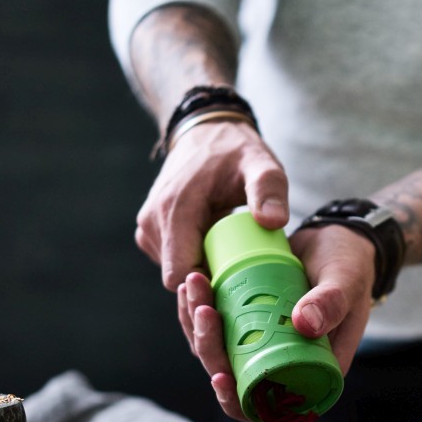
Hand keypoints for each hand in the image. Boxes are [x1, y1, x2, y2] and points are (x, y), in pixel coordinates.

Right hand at [135, 120, 288, 290]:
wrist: (205, 132)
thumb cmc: (235, 149)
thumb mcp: (261, 164)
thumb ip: (269, 190)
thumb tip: (274, 221)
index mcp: (174, 210)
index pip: (180, 275)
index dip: (207, 289)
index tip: (238, 288)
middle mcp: (152, 222)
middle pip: (177, 279)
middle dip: (207, 287)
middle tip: (244, 281)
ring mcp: (148, 228)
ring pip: (174, 274)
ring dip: (202, 276)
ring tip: (234, 264)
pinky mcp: (151, 232)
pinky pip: (172, 262)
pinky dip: (194, 263)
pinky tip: (218, 253)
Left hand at [177, 224, 375, 421]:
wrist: (337, 238)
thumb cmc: (350, 264)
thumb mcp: (346, 281)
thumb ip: (331, 301)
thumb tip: (303, 325)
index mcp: (313, 371)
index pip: (271, 405)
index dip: (238, 400)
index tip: (220, 374)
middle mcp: (286, 363)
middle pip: (236, 377)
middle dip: (210, 348)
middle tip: (203, 308)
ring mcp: (265, 343)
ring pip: (222, 351)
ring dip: (198, 326)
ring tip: (193, 287)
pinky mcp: (250, 322)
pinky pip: (219, 328)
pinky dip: (200, 311)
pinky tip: (191, 287)